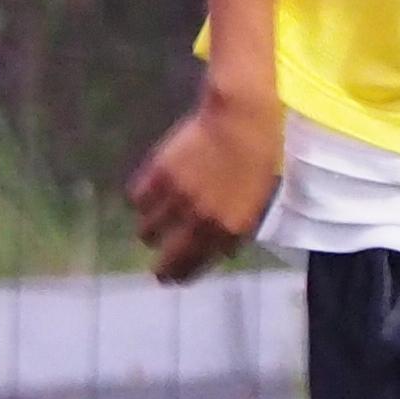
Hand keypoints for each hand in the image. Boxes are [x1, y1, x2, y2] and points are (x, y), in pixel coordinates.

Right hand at [124, 87, 280, 282]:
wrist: (242, 119)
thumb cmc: (260, 157)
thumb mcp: (258, 201)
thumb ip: (237, 229)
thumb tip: (220, 250)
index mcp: (228, 228)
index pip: (196, 265)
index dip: (181, 275)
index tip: (172, 279)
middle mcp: (199, 220)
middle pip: (168, 256)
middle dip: (161, 268)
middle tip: (157, 270)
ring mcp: (176, 198)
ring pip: (147, 230)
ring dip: (151, 232)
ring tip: (153, 227)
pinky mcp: (158, 175)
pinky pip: (138, 199)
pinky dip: (141, 202)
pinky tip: (146, 197)